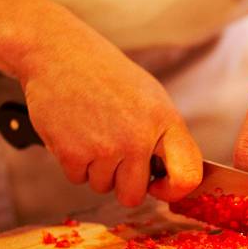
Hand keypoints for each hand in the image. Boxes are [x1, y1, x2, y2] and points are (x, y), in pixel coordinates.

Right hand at [19, 33, 201, 205]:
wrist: (59, 53)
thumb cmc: (108, 76)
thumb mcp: (152, 98)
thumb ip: (165, 138)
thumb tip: (174, 178)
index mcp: (165, 122)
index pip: (188, 176)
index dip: (174, 191)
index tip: (159, 186)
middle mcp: (139, 138)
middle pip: (134, 195)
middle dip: (123, 183)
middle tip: (115, 155)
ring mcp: (106, 147)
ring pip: (103, 187)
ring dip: (97, 170)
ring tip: (93, 133)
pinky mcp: (72, 153)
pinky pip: (78, 179)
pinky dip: (75, 163)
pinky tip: (76, 133)